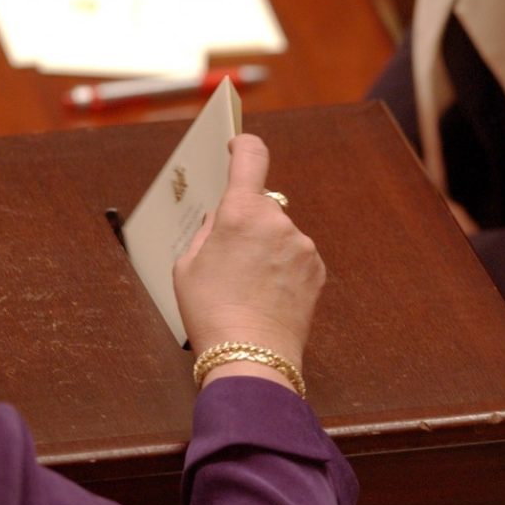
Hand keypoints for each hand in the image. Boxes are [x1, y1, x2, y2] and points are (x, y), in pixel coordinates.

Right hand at [173, 134, 324, 390]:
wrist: (252, 358)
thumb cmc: (211, 313)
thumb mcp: (187, 266)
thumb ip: (207, 232)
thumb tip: (222, 219)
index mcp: (240, 212)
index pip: (251, 156)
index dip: (242, 146)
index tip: (236, 147)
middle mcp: (277, 221)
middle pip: (260, 205)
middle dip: (245, 222)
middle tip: (227, 259)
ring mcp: (302, 245)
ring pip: (278, 234)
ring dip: (265, 249)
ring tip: (246, 287)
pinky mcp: (317, 269)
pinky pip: (295, 256)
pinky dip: (281, 269)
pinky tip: (266, 296)